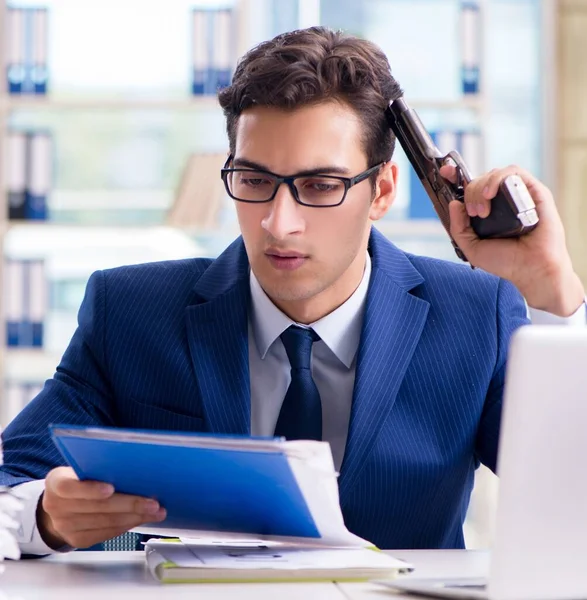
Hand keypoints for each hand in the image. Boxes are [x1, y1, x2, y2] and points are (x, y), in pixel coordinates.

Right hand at [37, 467, 165, 549]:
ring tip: (156, 511)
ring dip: (134, 517)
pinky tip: (141, 519)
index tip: (111, 488)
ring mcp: (66, 527)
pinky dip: (127, 525)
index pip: (69, 487)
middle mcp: (56, 507)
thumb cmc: (78, 480)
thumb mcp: (79, 469)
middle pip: (96, 508)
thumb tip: (133, 468)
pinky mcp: (78, 540)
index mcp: (56, 483)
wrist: (60, 505)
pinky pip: (106, 534)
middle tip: (153, 502)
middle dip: (129, 504)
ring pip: (105, 523)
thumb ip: (97, 468)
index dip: (91, 489)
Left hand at [440, 164, 584, 316]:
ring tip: (482, 210)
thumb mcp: (471, 247)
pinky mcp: (534, 191)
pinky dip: (497, 178)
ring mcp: (517, 195)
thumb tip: (454, 203)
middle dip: (469, 193)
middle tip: (474, 213)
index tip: (445, 172)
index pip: (469, 187)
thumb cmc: (506, 261)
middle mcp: (501, 201)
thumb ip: (458, 227)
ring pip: (493, 173)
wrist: (532, 269)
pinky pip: (514, 172)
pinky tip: (490, 194)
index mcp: (486, 211)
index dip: (455, 176)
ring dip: (481, 187)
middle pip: (478, 180)